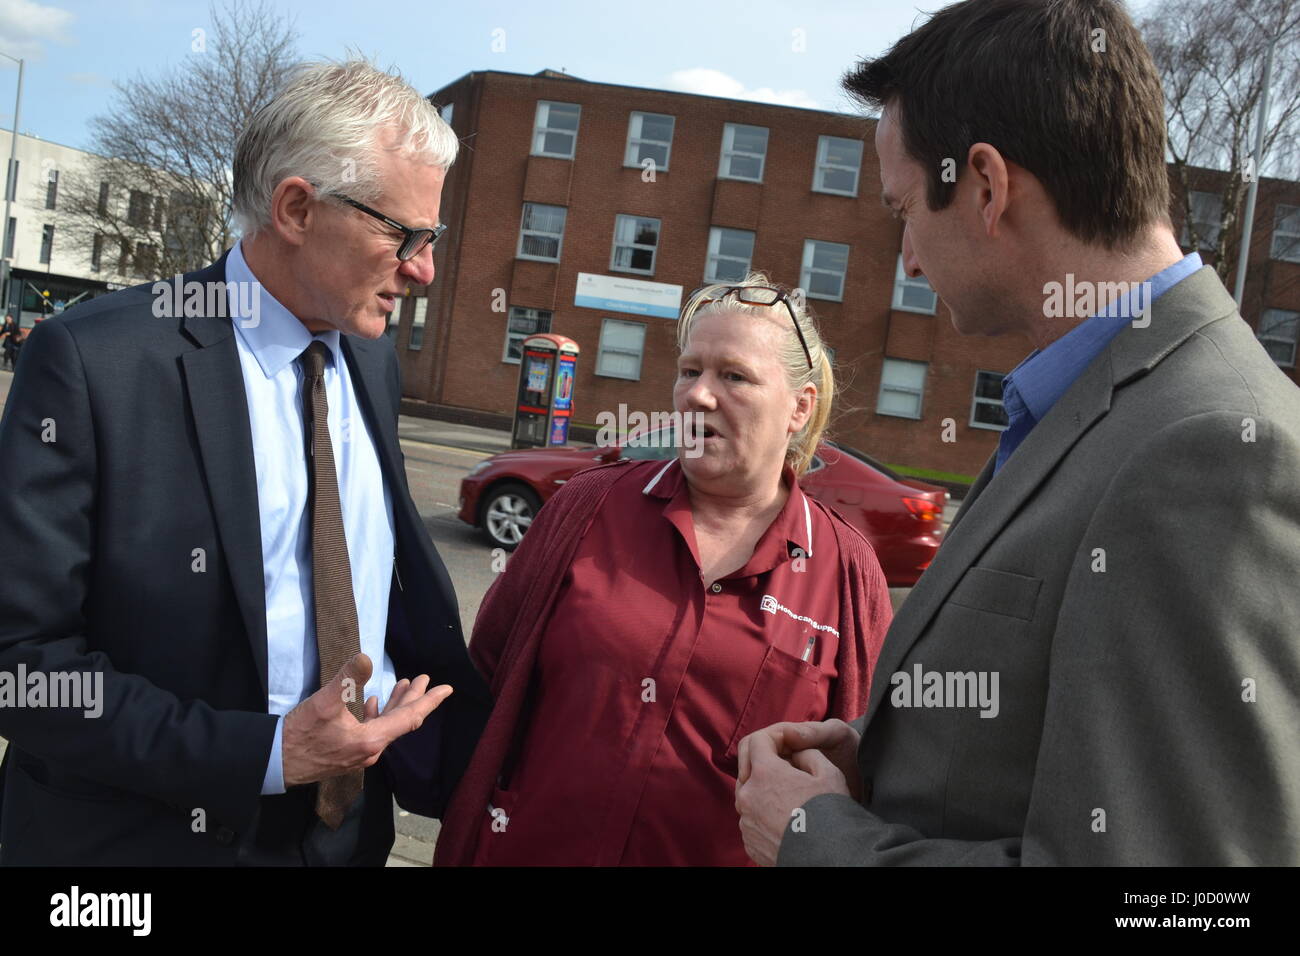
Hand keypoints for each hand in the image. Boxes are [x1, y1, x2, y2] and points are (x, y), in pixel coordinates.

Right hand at [281, 652, 452, 786]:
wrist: (274, 762)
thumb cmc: (300, 734)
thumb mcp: (324, 703)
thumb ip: (347, 679)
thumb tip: (366, 657)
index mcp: (371, 740)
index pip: (409, 718)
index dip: (429, 701)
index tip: (446, 689)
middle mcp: (370, 750)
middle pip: (401, 721)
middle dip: (414, 698)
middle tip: (425, 679)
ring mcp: (358, 754)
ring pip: (386, 726)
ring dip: (395, 704)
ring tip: (403, 685)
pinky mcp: (346, 753)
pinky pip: (371, 732)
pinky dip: (377, 715)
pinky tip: (371, 703)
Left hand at [735, 728, 851, 866]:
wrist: (829, 858)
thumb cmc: (831, 814)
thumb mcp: (828, 772)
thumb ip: (808, 753)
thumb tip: (795, 755)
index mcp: (764, 773)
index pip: (757, 740)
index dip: (774, 736)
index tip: (789, 743)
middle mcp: (748, 795)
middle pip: (748, 766)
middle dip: (766, 761)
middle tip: (790, 767)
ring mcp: (746, 821)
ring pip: (749, 794)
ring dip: (764, 788)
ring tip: (791, 796)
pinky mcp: (749, 841)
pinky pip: (752, 818)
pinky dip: (764, 813)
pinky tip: (786, 818)